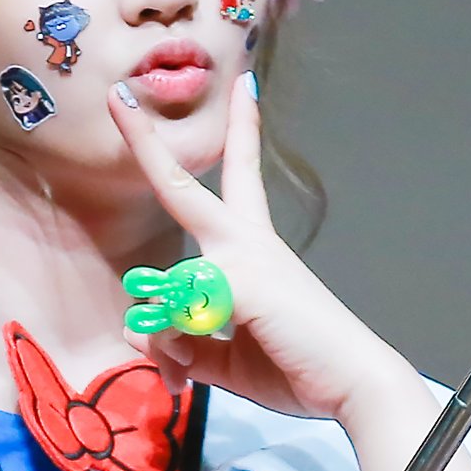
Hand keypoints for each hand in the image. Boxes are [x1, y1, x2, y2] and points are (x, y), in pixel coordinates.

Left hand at [109, 73, 400, 422]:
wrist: (352, 384)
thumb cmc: (298, 364)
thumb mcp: (225, 353)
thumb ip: (181, 339)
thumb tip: (137, 327)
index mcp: (254, 249)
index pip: (242, 177)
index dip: (243, 130)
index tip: (246, 86)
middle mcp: (245, 242)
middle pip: (181, 188)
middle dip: (145, 142)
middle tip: (118, 95)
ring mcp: (239, 259)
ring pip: (159, 293)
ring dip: (162, 343)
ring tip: (186, 375)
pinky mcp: (236, 284)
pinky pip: (167, 321)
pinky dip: (171, 358)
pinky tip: (190, 375)